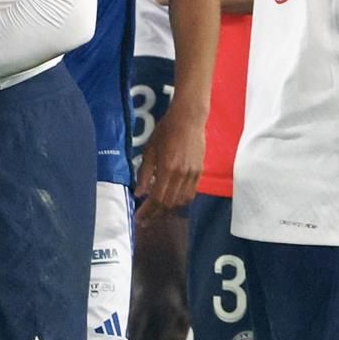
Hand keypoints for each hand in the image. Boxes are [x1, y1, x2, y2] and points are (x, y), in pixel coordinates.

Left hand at [135, 94, 203, 220]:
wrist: (188, 119)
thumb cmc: (165, 131)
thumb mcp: (149, 150)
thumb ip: (144, 174)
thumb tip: (139, 194)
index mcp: (167, 169)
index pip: (157, 198)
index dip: (147, 211)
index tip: (138, 218)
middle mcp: (182, 175)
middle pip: (169, 203)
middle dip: (155, 214)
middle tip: (144, 221)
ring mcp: (193, 174)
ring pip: (181, 201)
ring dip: (167, 211)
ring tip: (156, 214)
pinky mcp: (199, 172)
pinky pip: (190, 193)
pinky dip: (179, 202)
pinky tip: (171, 203)